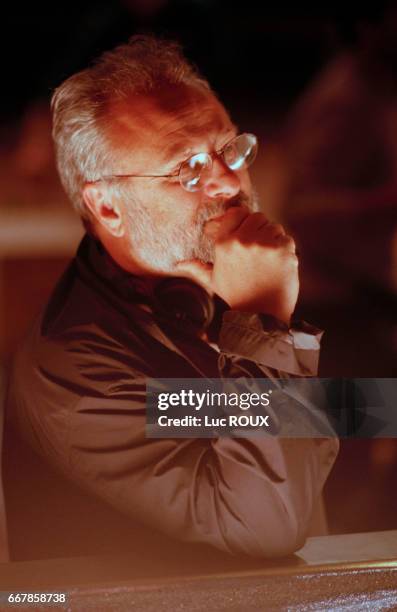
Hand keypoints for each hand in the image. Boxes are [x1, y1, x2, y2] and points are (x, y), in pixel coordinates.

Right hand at [176, 206, 298, 323]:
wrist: (259, 315)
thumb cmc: (236, 297)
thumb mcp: (213, 281)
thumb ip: (198, 268)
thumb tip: (179, 265)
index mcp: (224, 243)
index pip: (236, 213)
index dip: (244, 220)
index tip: (247, 231)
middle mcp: (243, 240)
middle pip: (258, 217)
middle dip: (260, 230)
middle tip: (259, 252)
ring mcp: (264, 244)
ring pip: (274, 227)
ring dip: (273, 239)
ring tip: (268, 261)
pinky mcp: (283, 250)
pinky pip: (287, 239)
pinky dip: (285, 250)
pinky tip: (278, 266)